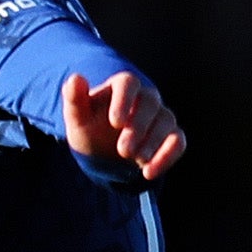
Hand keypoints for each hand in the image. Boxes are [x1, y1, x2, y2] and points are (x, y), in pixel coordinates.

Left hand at [62, 72, 184, 179]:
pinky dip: (167, 156)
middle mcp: (145, 97)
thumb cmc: (89, 128)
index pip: (128, 83)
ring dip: (152, 143)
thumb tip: (74, 78)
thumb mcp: (77, 118)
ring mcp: (160, 116)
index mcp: (122, 86)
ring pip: (165, 121)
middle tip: (123, 150)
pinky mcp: (170, 136)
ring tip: (135, 160)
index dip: (124, 101)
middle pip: (149, 103)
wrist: (102, 151)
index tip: (115, 123)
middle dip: (137, 127)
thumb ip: (75, 99)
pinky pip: (177, 141)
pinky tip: (149, 172)